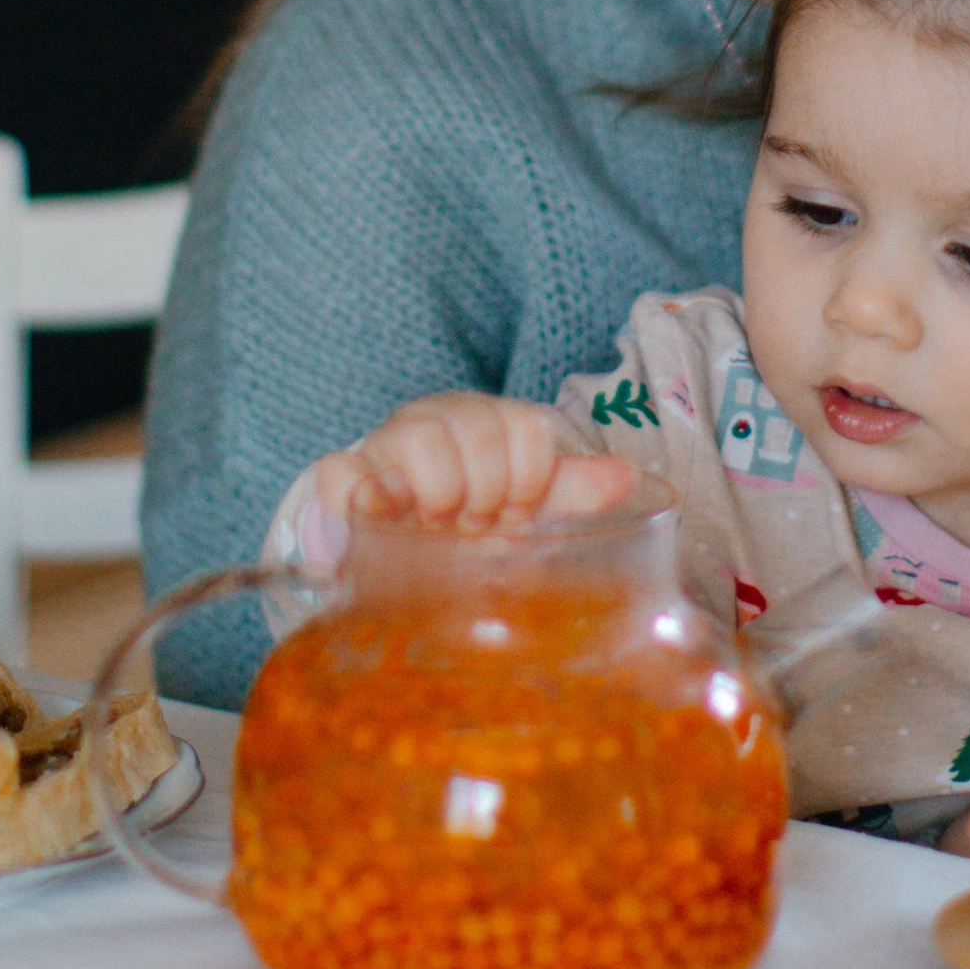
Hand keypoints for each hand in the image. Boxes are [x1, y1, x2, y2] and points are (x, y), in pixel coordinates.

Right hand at [314, 394, 640, 533]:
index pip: (525, 425)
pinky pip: (343, 473)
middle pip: (477, 428)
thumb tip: (629, 475)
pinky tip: (386, 526)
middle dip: (486, 492)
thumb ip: (569, 489)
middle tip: (474, 526)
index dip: (528, 480)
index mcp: (483, 421)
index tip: (515, 516)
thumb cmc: (465, 522)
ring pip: (419, 439)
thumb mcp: (519, 508)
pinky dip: (366, 499)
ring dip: (438, 497)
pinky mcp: (340, 477)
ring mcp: (384, 444)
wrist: (394, 550)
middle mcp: (435, 418)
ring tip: (435, 527)